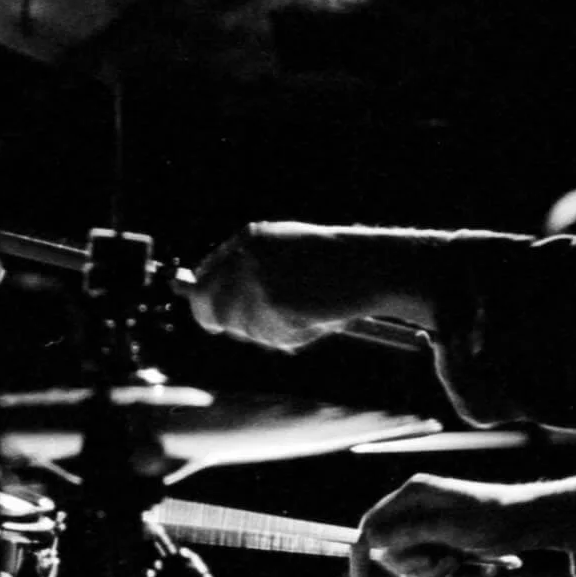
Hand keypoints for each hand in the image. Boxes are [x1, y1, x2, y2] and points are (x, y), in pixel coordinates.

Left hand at [182, 222, 433, 351]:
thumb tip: (214, 306)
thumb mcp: (290, 254)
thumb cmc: (339, 263)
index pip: (205, 275)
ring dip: (272, 331)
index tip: (211, 321)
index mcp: (250, 239)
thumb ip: (252, 272)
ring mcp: (257, 281)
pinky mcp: (273, 304)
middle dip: (228, 324)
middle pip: (210, 307)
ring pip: (244, 328)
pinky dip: (293, 336)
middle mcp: (246, 257)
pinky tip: (317, 317)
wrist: (370, 265)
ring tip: (308, 313)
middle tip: (262, 327)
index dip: (205, 302)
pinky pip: (271, 337)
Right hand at [350, 468, 575, 576]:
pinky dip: (437, 570)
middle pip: (386, 547)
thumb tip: (372, 538)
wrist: (524, 522)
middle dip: (409, 563)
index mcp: (412, 493)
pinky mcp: (436, 538)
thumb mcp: (448, 527)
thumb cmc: (490, 518)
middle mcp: (413, 506)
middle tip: (439, 562)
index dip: (361, 551)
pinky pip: (422, 563)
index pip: (371, 523)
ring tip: (454, 562)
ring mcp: (424, 523)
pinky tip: (458, 562)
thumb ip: (409, 531)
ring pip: (405, 559)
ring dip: (426, 569)